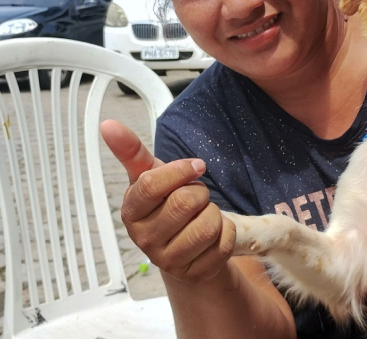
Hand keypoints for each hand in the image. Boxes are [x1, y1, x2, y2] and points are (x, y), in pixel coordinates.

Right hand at [100, 120, 235, 282]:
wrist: (186, 248)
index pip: (152, 184)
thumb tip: (108, 124)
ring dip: (215, 214)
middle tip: (196, 199)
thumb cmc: (167, 206)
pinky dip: (226, 232)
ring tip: (203, 216)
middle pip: (186, 202)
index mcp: (131, 212)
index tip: (195, 166)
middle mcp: (144, 239)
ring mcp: (168, 260)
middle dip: (200, 193)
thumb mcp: (152, 177)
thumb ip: (132, 152)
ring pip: (208, 224)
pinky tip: (213, 236)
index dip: (180, 171)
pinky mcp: (195, 273)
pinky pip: (223, 242)